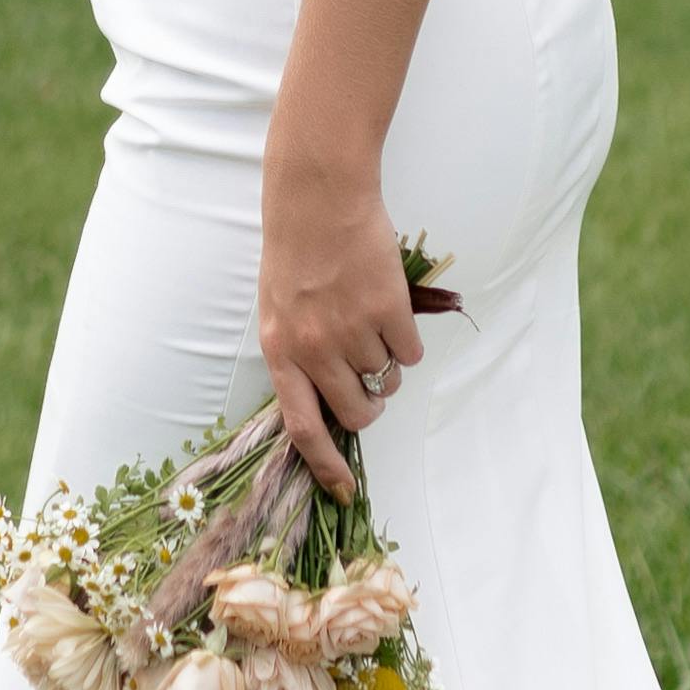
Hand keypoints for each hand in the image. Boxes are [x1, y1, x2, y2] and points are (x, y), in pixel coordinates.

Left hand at [258, 135, 419, 495]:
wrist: (318, 197)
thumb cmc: (295, 253)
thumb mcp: (279, 312)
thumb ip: (300, 357)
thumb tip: (333, 404)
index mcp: (281, 352)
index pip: (303, 428)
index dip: (325, 465)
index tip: (344, 491)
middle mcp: (314, 348)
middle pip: (357, 411)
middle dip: (371, 404)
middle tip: (371, 381)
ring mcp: (352, 329)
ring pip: (387, 380)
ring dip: (388, 364)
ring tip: (373, 325)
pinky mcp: (387, 309)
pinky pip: (411, 352)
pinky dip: (408, 340)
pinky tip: (390, 310)